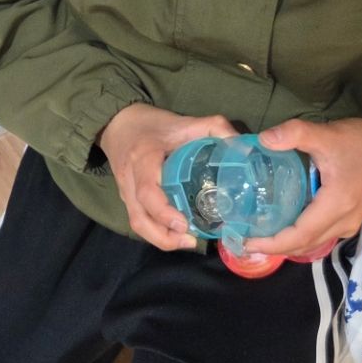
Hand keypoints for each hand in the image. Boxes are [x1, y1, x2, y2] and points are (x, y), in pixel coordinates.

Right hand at [99, 103, 236, 250]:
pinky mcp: (126, 199)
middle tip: (191, 240)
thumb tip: (243, 146)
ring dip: (161, 238)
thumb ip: (214, 128)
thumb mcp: (185, 121)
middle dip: (164, 236)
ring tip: (187, 241)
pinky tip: (177, 234)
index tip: (185, 223)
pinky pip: (139, 221)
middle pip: (140, 218)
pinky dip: (157, 232)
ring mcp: (125, 192)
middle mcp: (130, 180)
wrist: (118, 123)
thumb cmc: (153, 124)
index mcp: (143, 159)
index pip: (147, 192)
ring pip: (137, 224)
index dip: (164, 212)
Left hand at [246, 106, 361, 260]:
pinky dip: (302, 237)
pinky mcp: (351, 219)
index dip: (272, 243)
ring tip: (262, 236)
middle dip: (274, 248)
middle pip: (304, 245)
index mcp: (336, 206)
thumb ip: (295, 134)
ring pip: (314, 244)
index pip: (299, 235)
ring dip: (288, 245)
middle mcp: (343, 222)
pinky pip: (322, 236)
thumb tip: (262, 140)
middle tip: (246, 240)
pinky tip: (286, 226)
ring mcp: (350, 224)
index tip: (246, 242)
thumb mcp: (327, 134)